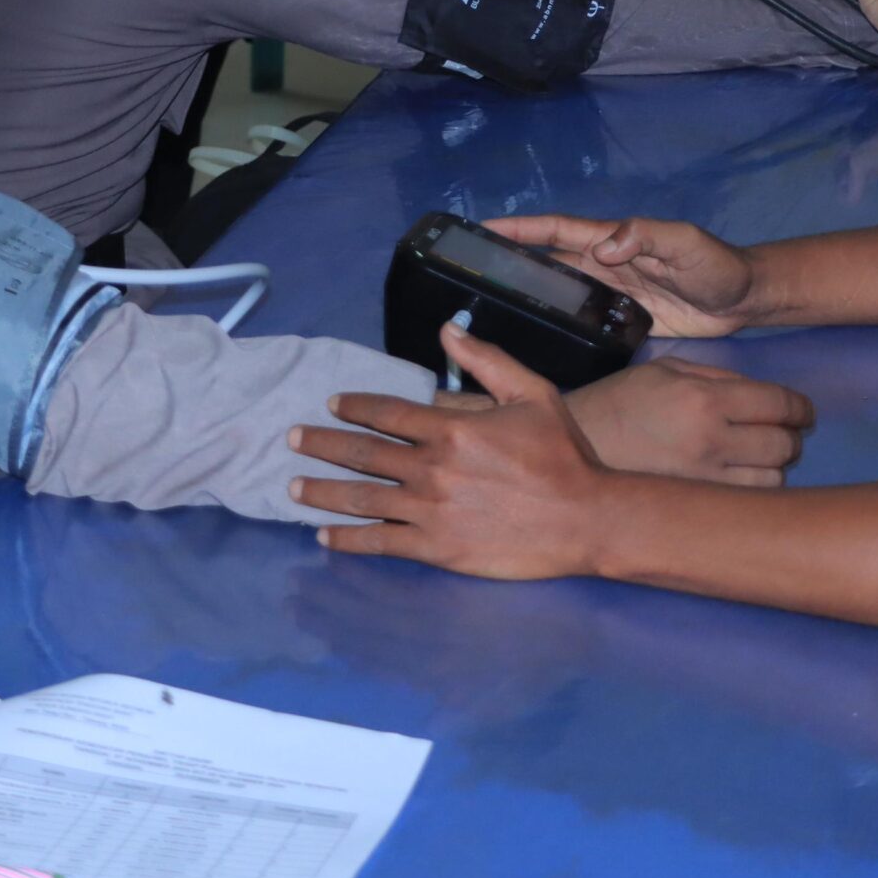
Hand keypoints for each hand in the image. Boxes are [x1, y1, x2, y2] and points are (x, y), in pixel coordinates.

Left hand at [292, 325, 610, 578]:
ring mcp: (429, 511)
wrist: (586, 519)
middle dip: (322, 444)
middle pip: (363, 453)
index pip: (387, 412)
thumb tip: (447, 329)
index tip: (330, 403)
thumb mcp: (533, 394)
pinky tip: (323, 537)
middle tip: (291, 439)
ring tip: (292, 486)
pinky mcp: (435, 548)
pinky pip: (381, 543)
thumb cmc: (562, 455)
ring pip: (362, 498)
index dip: (354, 405)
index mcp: (450, 428)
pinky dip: (348, 540)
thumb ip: (487, 361)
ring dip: (322, 491)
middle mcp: (430, 468)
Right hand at [484, 213, 757, 337]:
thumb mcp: (686, 243)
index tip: (481, 228)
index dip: (520, 229)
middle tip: (466, 268)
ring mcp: (609, 294)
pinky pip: (579, 319)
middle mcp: (603, 265)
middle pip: (547, 260)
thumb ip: (648, 236)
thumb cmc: (717, 266)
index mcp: (613, 242)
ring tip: (486, 303)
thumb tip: (605, 246)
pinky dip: (554, 321)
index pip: (557, 232)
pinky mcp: (619, 321)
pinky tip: (532, 335)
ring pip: (557, 290)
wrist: (743, 301)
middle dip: (509, 257)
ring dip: (525, 291)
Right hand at [565, 357, 811, 485]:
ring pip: (774, 479)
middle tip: (780, 433)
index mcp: (703, 398)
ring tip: (758, 458)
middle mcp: (711, 441)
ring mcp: (706, 480)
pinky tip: (739, 479)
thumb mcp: (663, 370)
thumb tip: (762, 395)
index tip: (802, 413)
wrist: (572, 457)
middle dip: (790, 436)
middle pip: (784, 444)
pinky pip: (748, 501)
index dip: (801, 409)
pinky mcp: (697, 507)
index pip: (780, 404)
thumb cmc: (617, 404)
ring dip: (774, 467)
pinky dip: (755, 491)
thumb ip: (717, 377)